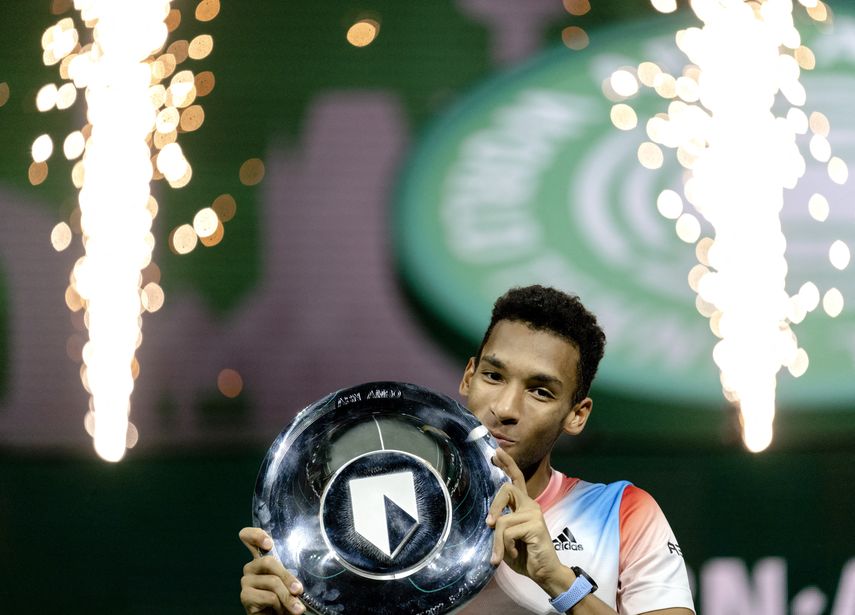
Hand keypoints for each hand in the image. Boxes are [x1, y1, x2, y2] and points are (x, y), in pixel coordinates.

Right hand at [239, 527, 305, 614]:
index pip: (249, 537)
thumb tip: (296, 583)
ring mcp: (246, 581)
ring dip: (288, 597)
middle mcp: (251, 567)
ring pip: (272, 581)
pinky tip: (278, 610)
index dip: (256, 535)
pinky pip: (269, 597)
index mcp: (261, 558)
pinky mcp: (245, 596)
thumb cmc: (284, 597)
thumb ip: (289, 574)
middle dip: (287, 577)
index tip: (269, 544)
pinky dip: (279, 605)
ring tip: (296, 608)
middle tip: (299, 590)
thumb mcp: (289, 582)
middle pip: (268, 561)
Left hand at [486, 449, 573, 596]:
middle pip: (506, 489)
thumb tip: (491, 519)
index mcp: (523, 506)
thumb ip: (500, 525)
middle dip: (494, 506)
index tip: (497, 451)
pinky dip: (504, 547)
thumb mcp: (506, 538)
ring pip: (502, 520)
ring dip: (497, 542)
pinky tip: (514, 553)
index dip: (507, 464)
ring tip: (499, 555)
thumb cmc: (524, 555)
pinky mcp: (535, 524)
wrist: (543, 572)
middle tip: (489, 523)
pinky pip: (507, 532)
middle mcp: (530, 505)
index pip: (516, 479)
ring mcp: (534, 513)